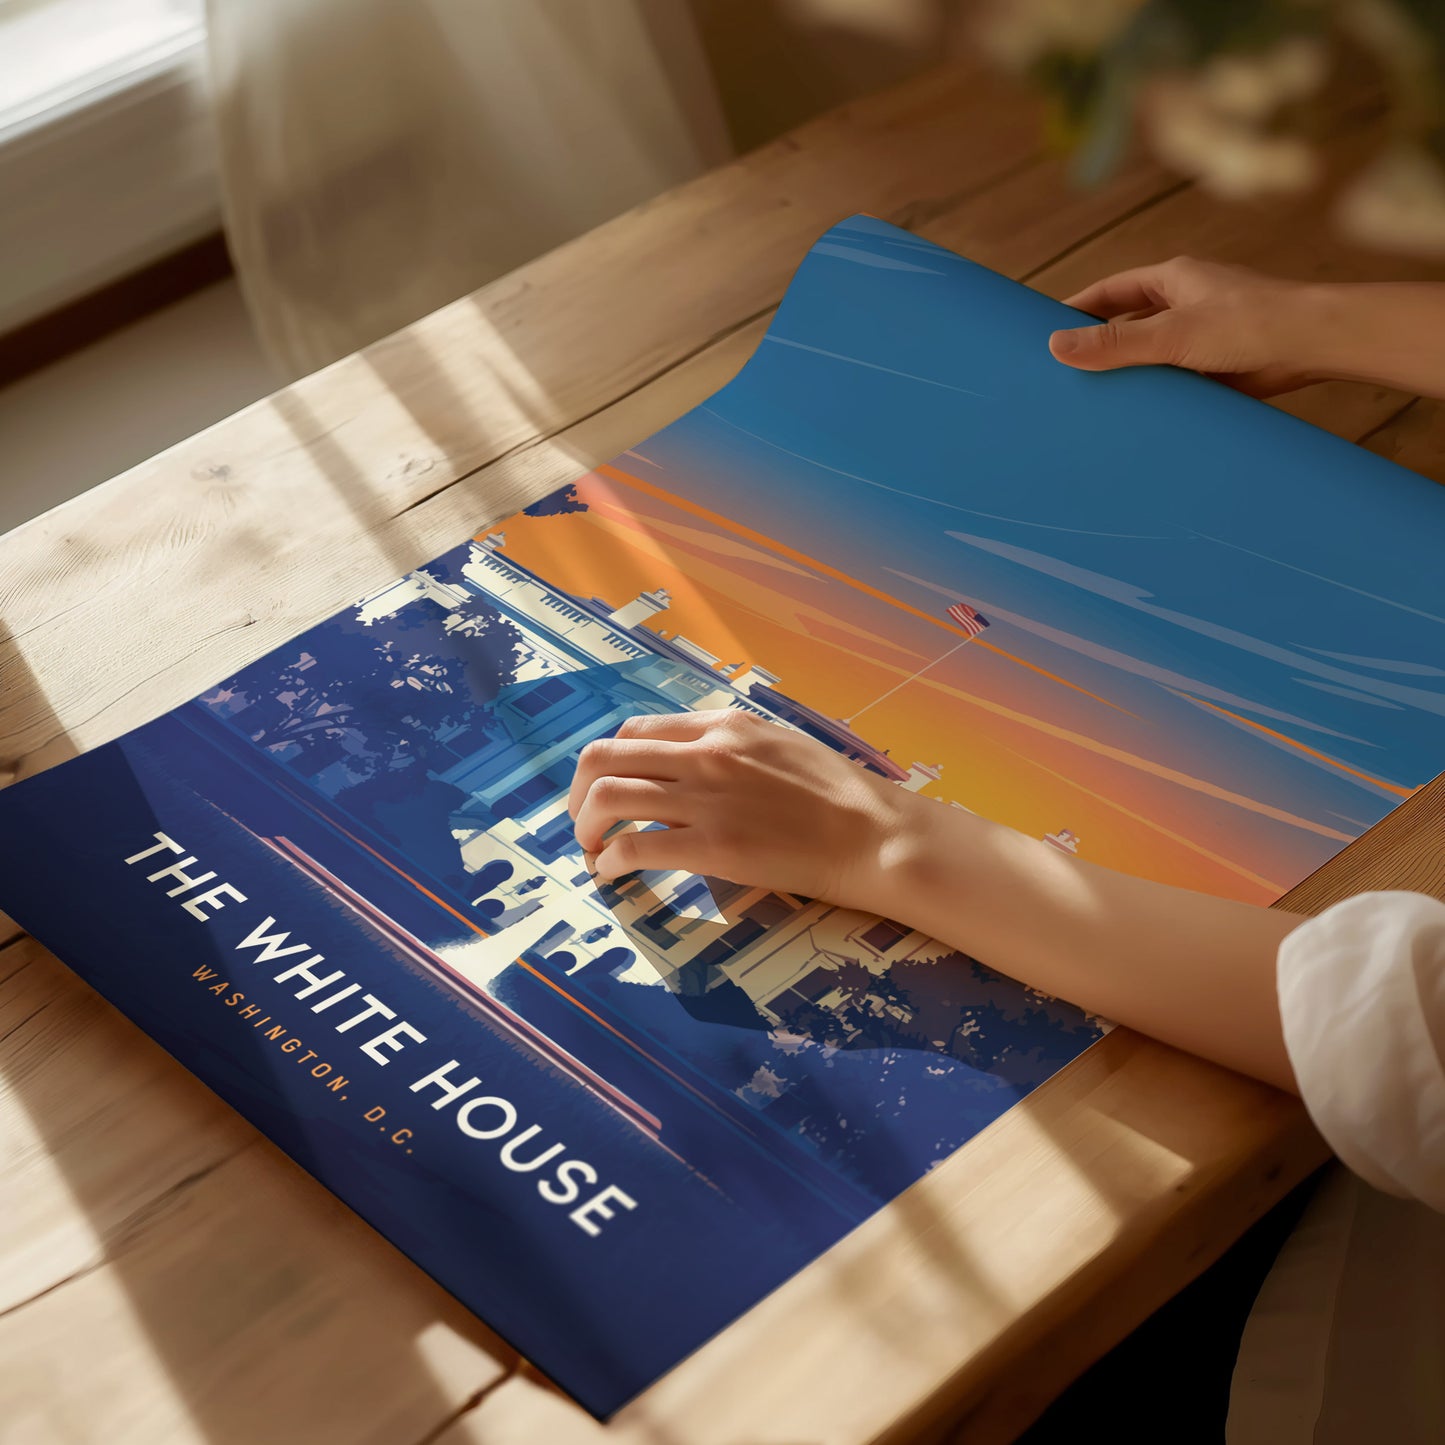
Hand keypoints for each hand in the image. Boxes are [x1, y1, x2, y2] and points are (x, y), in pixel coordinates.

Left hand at [567, 710, 919, 904]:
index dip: (609, 762)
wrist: (875, 834)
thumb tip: (692, 758)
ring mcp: (706, 799)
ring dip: (586, 826)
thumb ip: (731, 745)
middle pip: (605, 757)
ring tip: (592, 850)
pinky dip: (610, 860)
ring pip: (607, 796)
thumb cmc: (838, 795)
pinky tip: (613, 873)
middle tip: (584, 821)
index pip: (636, 730)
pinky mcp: (712, 847)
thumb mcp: (780, 744)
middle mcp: (706, 753)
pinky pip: (634, 846)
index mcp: (723, 726)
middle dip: (579, 792)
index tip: (605, 788)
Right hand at [1048, 256, 1319, 396]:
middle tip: (1063, 372)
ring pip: (1151, 356)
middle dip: (1100, 346)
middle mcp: (1186, 304)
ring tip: (1093, 401)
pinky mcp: (1217, 367)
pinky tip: (1138, 416)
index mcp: (1173, 280)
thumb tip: (1056, 346)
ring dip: (1129, 375)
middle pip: (1128, 324)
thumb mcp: (1171, 334)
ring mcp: (1202, 336)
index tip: (1046, 330)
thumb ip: (1115, 343)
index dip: (1078, 309)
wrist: (1314, 346)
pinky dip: (1157, 395)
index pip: (1110, 292)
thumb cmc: (1252, 323)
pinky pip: (1175, 381)